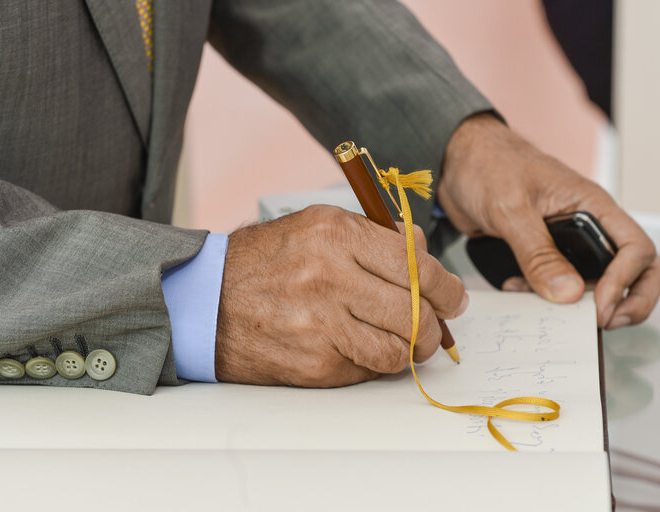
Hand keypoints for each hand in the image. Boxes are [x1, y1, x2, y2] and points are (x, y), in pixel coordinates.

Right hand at [214, 205, 467, 385]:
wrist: (207, 301)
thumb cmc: (266, 262)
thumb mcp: (316, 226)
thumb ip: (373, 237)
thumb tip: (425, 260)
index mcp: (336, 234)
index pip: (416, 264)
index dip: (445, 286)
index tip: (452, 297)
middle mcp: (330, 276)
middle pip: (415, 309)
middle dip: (436, 323)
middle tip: (436, 326)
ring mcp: (322, 322)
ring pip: (399, 347)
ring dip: (413, 349)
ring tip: (408, 343)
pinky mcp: (315, 361)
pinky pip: (368, 368)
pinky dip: (377, 363)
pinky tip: (365, 350)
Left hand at [438, 113, 659, 328]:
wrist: (456, 162)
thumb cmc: (487, 165)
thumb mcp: (511, 209)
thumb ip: (537, 252)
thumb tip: (568, 293)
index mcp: (592, 206)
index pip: (637, 249)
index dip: (626, 282)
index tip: (598, 304)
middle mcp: (588, 226)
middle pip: (634, 270)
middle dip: (626, 302)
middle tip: (597, 322)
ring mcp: (567, 242)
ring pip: (596, 282)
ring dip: (578, 303)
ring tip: (551, 312)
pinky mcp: (543, 253)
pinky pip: (558, 283)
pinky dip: (546, 296)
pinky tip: (519, 293)